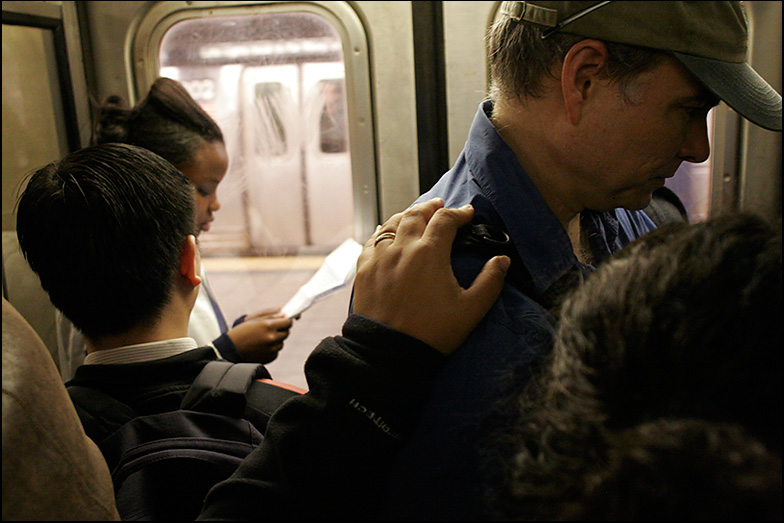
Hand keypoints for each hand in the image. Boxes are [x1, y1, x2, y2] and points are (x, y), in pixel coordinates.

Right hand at [227, 308, 293, 363]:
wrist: (231, 349)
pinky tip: (261, 346)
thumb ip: (272, 316)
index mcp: (268, 326)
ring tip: (262, 339)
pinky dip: (272, 348)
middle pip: (287, 332)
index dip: (286, 320)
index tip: (284, 320)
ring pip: (282, 342)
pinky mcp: (271, 357)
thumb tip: (285, 315)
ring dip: (276, 340)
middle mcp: (272, 338)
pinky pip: (277, 350)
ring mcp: (272, 349)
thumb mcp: (254, 320)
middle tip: (270, 329)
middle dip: (281, 330)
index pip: (288, 322)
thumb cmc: (241, 332)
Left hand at [353, 198, 508, 354]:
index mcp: (429, 252)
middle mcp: (402, 248)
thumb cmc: (432, 333)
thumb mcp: (470, 310)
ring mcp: (380, 257)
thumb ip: (490, 282)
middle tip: (440, 206)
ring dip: (407, 216)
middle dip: (431, 207)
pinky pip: (372, 241)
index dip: (459, 213)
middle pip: (416, 214)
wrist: (389, 352)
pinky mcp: (364, 270)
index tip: (468, 214)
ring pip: (392, 223)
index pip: (445, 220)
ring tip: (416, 216)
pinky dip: (382, 232)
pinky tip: (386, 234)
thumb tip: (502, 260)